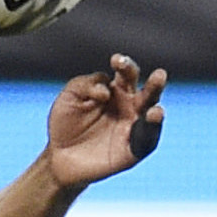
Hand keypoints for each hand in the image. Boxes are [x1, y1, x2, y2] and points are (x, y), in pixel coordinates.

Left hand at [42, 54, 166, 189]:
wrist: (57, 156)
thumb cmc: (65, 122)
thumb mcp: (69, 96)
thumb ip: (86, 84)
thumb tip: (107, 91)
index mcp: (116, 90)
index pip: (126, 74)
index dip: (124, 65)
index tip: (115, 61)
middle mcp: (129, 107)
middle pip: (148, 92)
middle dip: (155, 84)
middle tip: (160, 75)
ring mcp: (132, 128)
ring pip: (151, 117)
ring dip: (156, 113)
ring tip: (156, 111)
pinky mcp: (132, 151)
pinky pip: (146, 142)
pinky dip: (150, 133)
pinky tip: (151, 125)